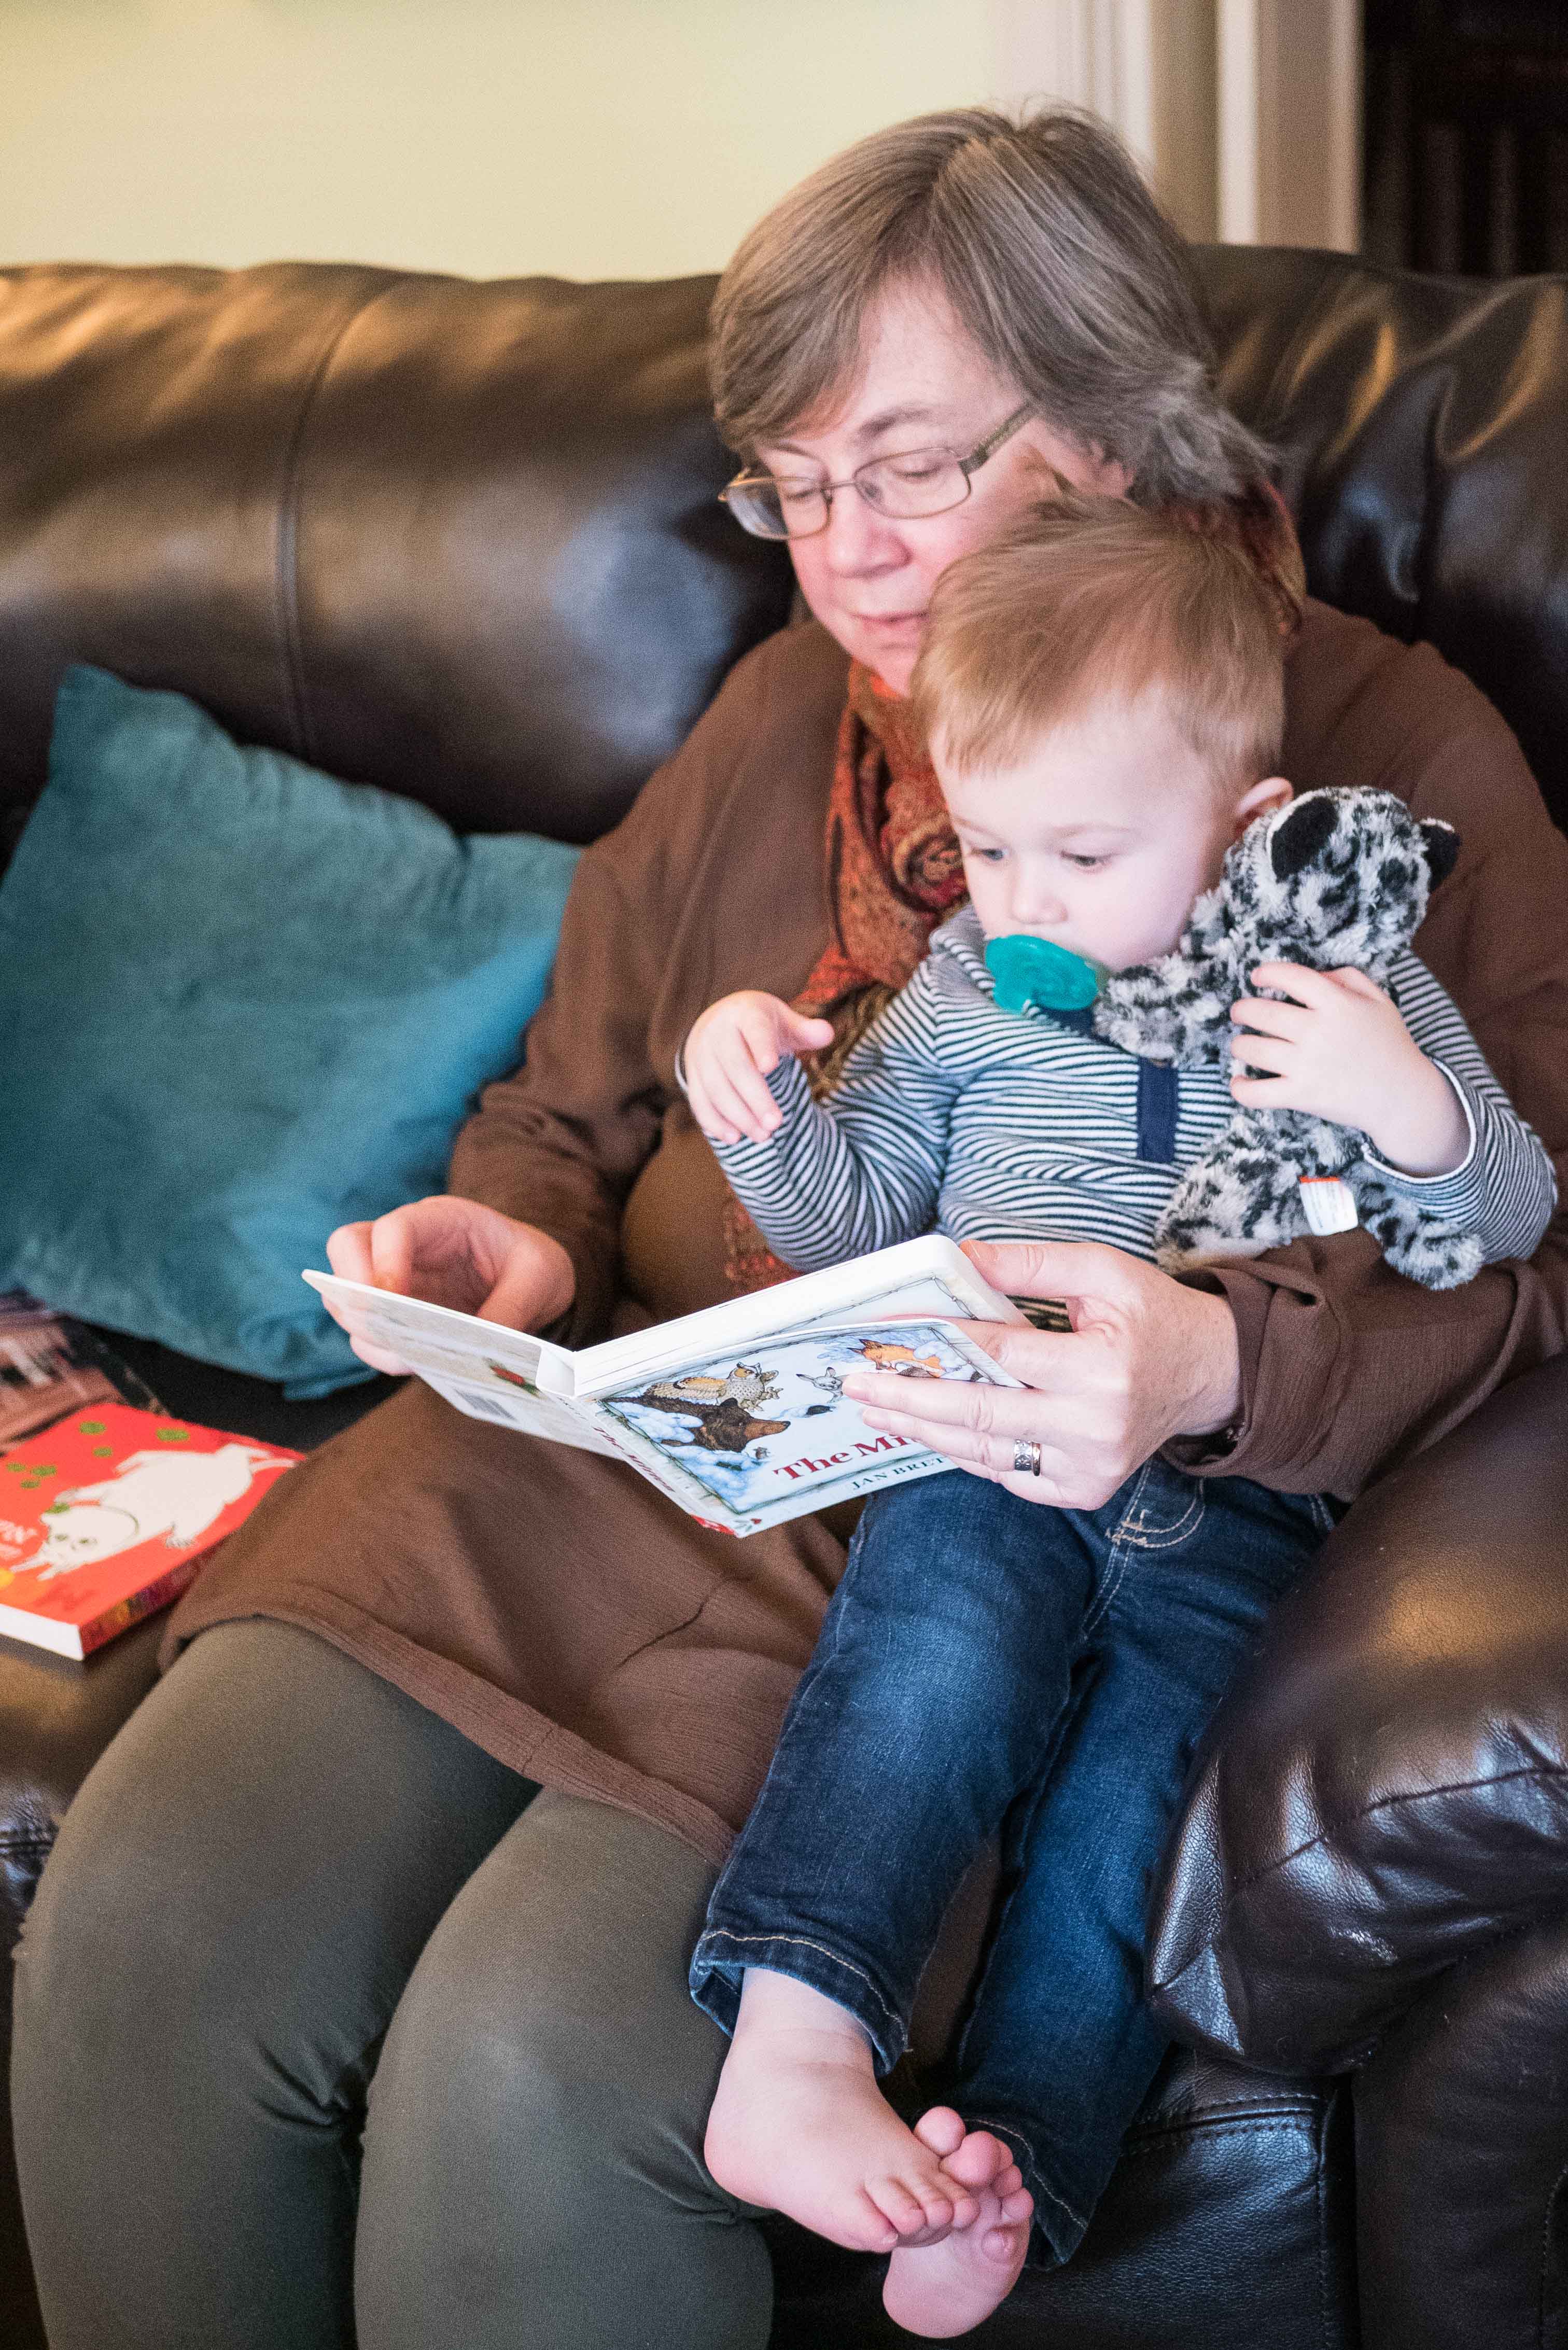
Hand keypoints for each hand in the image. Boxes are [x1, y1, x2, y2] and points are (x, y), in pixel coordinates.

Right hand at [323, 1197, 575, 1373]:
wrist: (532, 1281)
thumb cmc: (532, 1266)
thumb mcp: (540, 1277)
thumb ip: (512, 1307)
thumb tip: (478, 1348)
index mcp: (441, 1220)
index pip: (393, 1228)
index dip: (384, 1261)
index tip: (394, 1298)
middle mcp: (405, 1245)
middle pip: (345, 1247)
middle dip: (351, 1289)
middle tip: (379, 1328)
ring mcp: (392, 1278)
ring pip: (345, 1294)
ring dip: (363, 1329)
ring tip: (402, 1357)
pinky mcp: (393, 1313)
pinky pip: (365, 1331)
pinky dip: (378, 1351)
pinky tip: (408, 1363)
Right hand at [682, 991, 833, 1144]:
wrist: (716, 1022)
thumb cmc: (758, 1024)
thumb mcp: (782, 1020)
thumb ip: (805, 1030)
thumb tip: (827, 1034)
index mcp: (745, 1014)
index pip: (754, 1030)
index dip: (761, 1047)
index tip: (770, 1067)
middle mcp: (718, 1032)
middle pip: (735, 1067)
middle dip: (755, 1098)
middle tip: (777, 1124)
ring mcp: (701, 1054)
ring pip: (715, 1088)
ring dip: (738, 1115)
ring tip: (763, 1136)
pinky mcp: (691, 1075)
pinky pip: (699, 1100)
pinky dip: (714, 1122)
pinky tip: (735, 1138)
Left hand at [841, 1238, 1241, 1509]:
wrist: (1208, 1375)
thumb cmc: (1150, 1316)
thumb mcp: (1101, 1271)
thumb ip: (1029, 1264)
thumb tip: (957, 1256)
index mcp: (1104, 1367)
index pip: (1001, 1353)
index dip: (941, 1343)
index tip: (887, 1336)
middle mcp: (1097, 1426)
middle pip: (981, 1414)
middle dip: (911, 1399)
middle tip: (858, 1386)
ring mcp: (1090, 1468)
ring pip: (987, 1451)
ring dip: (926, 1430)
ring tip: (877, 1409)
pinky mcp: (1085, 1490)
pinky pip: (1009, 1473)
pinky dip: (968, 1451)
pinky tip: (931, 1429)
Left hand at [1230, 963, 1469, 1174]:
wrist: (1403, 1097)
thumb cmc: (1390, 1045)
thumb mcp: (1379, 1001)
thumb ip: (1348, 978)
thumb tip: (1315, 974)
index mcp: (1338, 1004)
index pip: (1292, 977)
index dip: (1267, 973)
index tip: (1258, 977)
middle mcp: (1318, 1031)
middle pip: (1261, 1012)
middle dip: (1242, 1010)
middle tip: (1239, 1012)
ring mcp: (1307, 1065)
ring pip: (1251, 1048)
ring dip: (1239, 1044)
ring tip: (1242, 1044)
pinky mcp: (1301, 1096)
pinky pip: (1256, 1092)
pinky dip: (1239, 1088)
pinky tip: (1239, 1081)